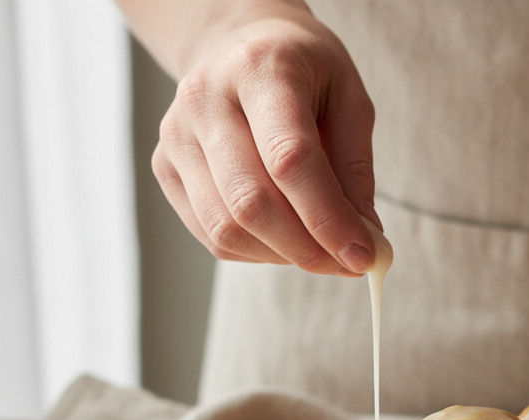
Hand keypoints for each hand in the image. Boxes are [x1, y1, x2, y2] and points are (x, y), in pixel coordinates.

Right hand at [150, 3, 377, 273]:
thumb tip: (363, 242)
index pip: (289, 159)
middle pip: (251, 203)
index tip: (363, 256)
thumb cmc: (302, 76)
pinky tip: (284, 239)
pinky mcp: (165, 168)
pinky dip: (257, 253)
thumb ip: (355, 171)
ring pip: (227, 230)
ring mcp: (177, 136)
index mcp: (259, 69)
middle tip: (347, 264)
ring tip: (319, 250)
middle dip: (307, 249)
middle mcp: (206, 99)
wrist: (237, 46)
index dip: (328, 219)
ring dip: (283, 256)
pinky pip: (213, 236)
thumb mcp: (348, 100)